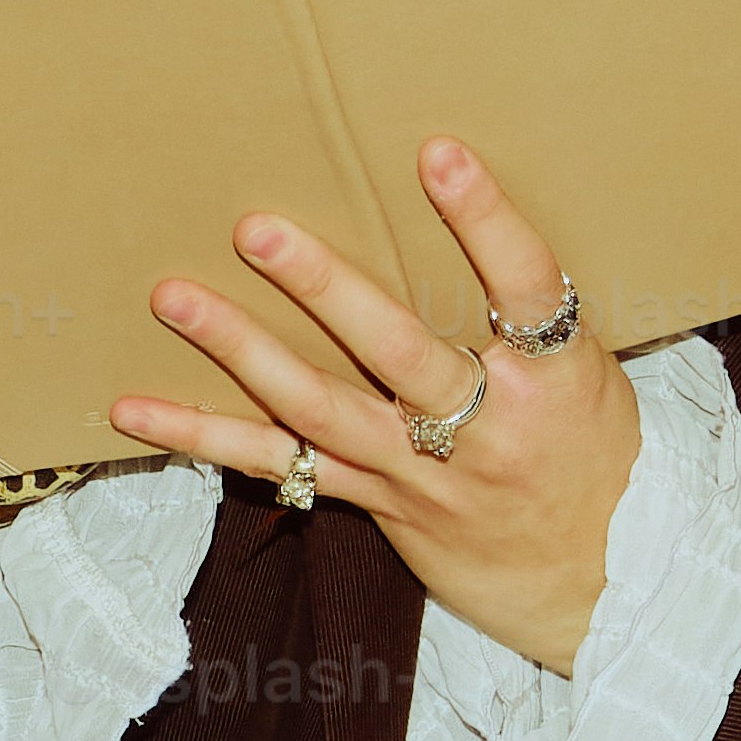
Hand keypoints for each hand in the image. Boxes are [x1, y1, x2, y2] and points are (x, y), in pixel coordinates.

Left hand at [115, 137, 637, 672]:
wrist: (605, 585)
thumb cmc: (598, 454)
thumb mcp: (592, 376)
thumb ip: (530, 315)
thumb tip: (461, 208)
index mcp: (555, 381)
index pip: (526, 288)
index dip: (487, 221)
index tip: (439, 155)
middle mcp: (486, 428)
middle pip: (399, 349)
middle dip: (326, 288)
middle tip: (258, 230)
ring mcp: (423, 473)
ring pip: (323, 408)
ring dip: (242, 351)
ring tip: (176, 297)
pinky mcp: (379, 503)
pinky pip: (282, 468)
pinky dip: (204, 437)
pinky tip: (135, 411)